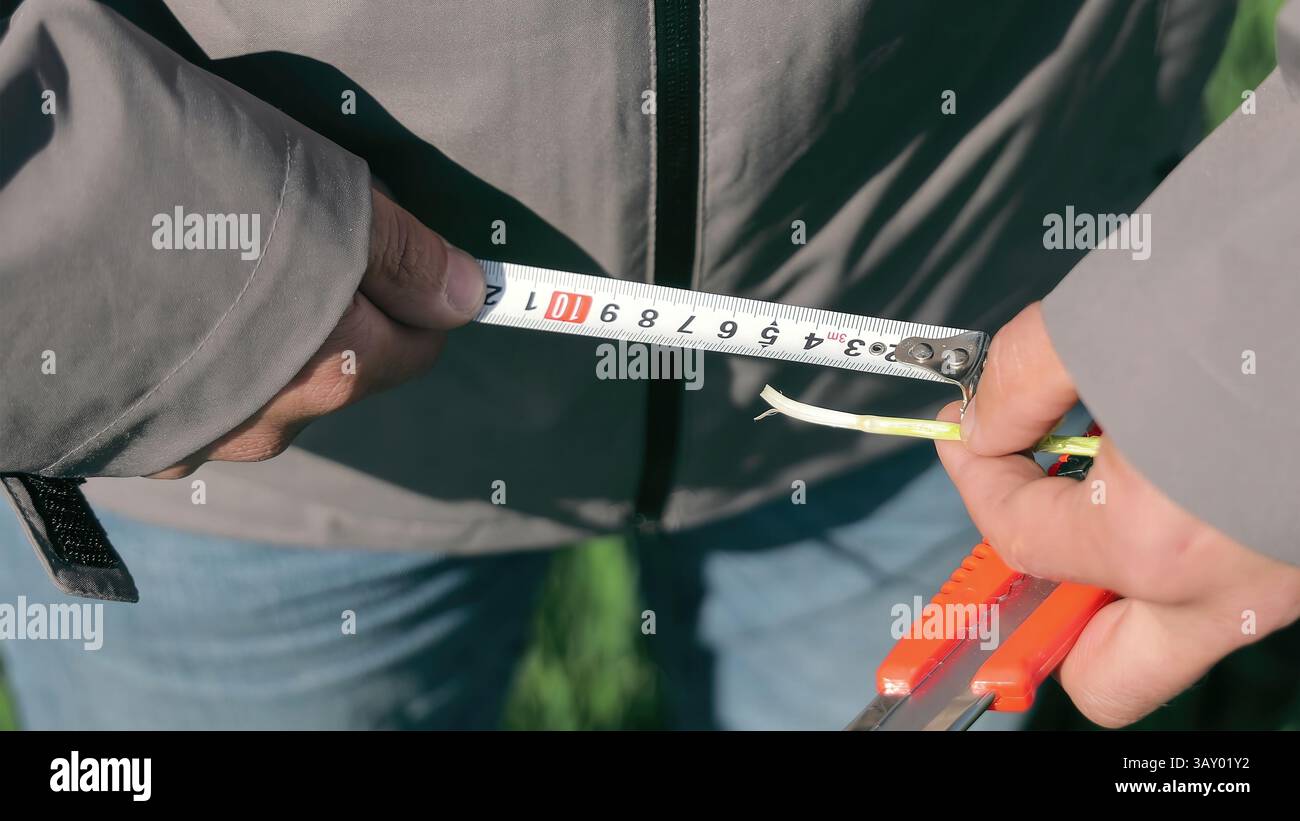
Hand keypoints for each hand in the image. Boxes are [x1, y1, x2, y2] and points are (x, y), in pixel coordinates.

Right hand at [150, 189, 483, 477]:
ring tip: (217, 279)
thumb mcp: (317, 200)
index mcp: (333, 367)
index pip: (414, 349)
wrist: (16, 241)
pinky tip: (172, 320)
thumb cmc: (177, 197)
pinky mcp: (138, 444)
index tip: (397, 267)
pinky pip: (201, 411)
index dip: (412, 301)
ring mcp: (200, 440)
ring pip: (267, 398)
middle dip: (335, 321)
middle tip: (291, 250)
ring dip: (265, 347)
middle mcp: (272, 422)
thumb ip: (402, 255)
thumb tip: (468, 297)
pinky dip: (204, 372)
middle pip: (339, 377)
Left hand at [935, 302, 1299, 726]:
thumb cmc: (1265, 275)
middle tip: (1041, 521)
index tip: (966, 439)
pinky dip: (1191, 537)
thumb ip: (1018, 386)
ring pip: (1178, 636)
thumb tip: (984, 421)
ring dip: (1123, 574)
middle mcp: (1229, 590)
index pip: (1020, 543)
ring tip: (1118, 468)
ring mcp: (1288, 578)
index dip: (976, 482)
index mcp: (1156, 540)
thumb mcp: (1102, 320)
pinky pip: (1234, 579)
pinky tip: (1188, 455)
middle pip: (1105, 674)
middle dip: (1052, 611)